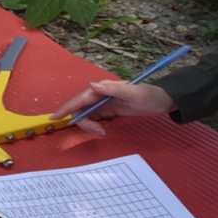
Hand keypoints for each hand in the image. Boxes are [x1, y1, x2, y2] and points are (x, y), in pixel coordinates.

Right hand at [48, 80, 174, 134]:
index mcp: (103, 89)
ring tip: (103, 131)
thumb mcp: (135, 93)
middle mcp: (100, 94)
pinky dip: (94, 125)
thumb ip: (114, 89)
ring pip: (86, 115)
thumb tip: (92, 85)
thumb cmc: (150, 96)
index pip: (81, 99)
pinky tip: (103, 129)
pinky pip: (94, 118)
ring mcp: (103, 102)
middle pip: (81, 108)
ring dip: (90, 125)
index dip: (67, 108)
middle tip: (99, 131)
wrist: (163, 101)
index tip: (55, 117)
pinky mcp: (108, 110)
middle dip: (84, 121)